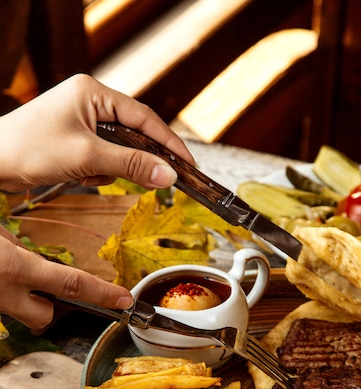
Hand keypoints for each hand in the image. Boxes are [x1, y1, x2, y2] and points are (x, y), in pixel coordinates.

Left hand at [0, 74, 194, 191]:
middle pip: (133, 134)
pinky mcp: (75, 138)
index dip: (169, 143)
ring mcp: (82, 120)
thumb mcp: (87, 158)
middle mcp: (90, 101)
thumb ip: (131, 166)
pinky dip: (97, 172)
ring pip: (119, 150)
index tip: (188, 165)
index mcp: (94, 93)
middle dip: (134, 160)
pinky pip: (103, 157)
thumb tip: (169, 176)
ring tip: (88, 175)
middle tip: (154, 180)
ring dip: (110, 169)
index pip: (145, 117)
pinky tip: (79, 176)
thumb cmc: (29, 149)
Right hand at [0, 225, 132, 328]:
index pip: (72, 285)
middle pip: (45, 316)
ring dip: (22, 300)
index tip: (123, 299)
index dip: (103, 294)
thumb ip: (20, 248)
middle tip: (38, 286)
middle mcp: (5, 294)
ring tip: (5, 276)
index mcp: (15, 269)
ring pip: (21, 314)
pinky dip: (4, 294)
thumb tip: (35, 258)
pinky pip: (4, 307)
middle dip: (49, 306)